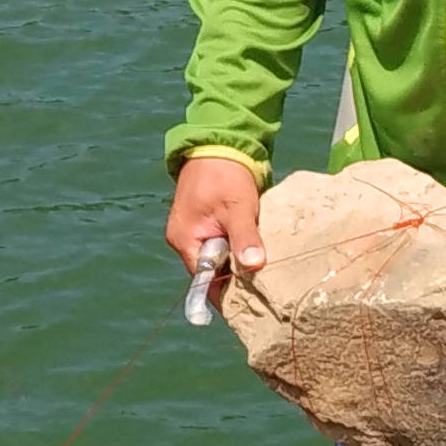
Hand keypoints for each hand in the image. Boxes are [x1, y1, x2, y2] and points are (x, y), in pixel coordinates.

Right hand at [164, 155, 267, 282]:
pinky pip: (220, 244)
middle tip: (262, 286)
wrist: (219, 145)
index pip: (204, 279)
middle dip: (233, 277)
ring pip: (217, 258)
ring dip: (236, 260)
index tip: (252, 300)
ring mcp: (193, 230)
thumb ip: (244, 237)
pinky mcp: (205, 223)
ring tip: (261, 268)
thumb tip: (253, 266)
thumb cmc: (225, 175)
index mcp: (184, 239)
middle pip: (210, 271)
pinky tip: (254, 249)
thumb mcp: (238, 208)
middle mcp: (183, 239)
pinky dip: (236, 247)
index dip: (227, 289)